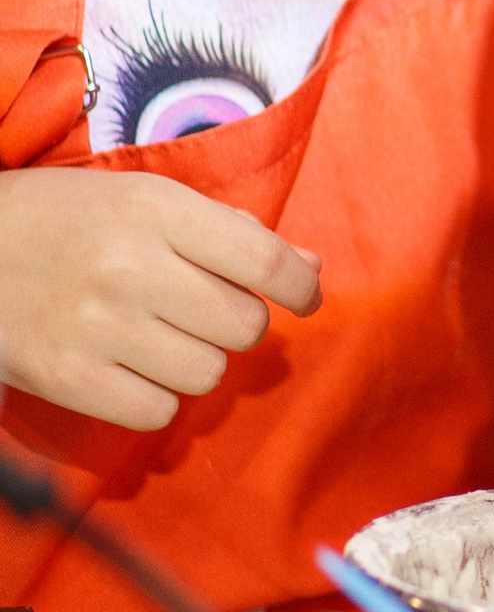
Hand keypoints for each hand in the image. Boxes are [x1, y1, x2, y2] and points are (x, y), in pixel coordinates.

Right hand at [0, 168, 318, 435]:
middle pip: (243, 325)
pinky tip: (130, 367)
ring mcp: (96, 327)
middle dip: (238, 321)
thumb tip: (309, 270)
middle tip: (203, 309)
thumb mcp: (145, 199)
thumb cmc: (66, 220)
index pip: (264, 260)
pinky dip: (156, 397)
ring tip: (160, 336)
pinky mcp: (67, 379)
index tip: (303, 295)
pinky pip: (158, 413)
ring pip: (207, 373)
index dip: (300, 285)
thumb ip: (229, 232)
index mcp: (153, 210)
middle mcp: (128, 267)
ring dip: (198, 360)